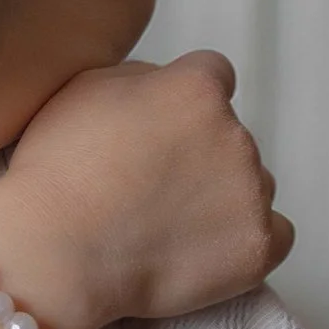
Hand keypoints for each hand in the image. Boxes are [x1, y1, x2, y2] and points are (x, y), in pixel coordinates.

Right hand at [0, 50, 292, 327]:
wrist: (55, 252)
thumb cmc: (58, 171)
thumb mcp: (83, 89)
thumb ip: (141, 76)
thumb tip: (166, 83)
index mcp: (196, 90)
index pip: (213, 75)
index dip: (182, 101)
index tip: (160, 127)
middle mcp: (235, 135)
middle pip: (230, 135)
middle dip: (199, 152)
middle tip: (149, 183)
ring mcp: (252, 193)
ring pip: (250, 183)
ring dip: (221, 194)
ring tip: (165, 222)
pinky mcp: (258, 246)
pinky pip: (274, 233)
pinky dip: (246, 237)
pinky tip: (203, 244)